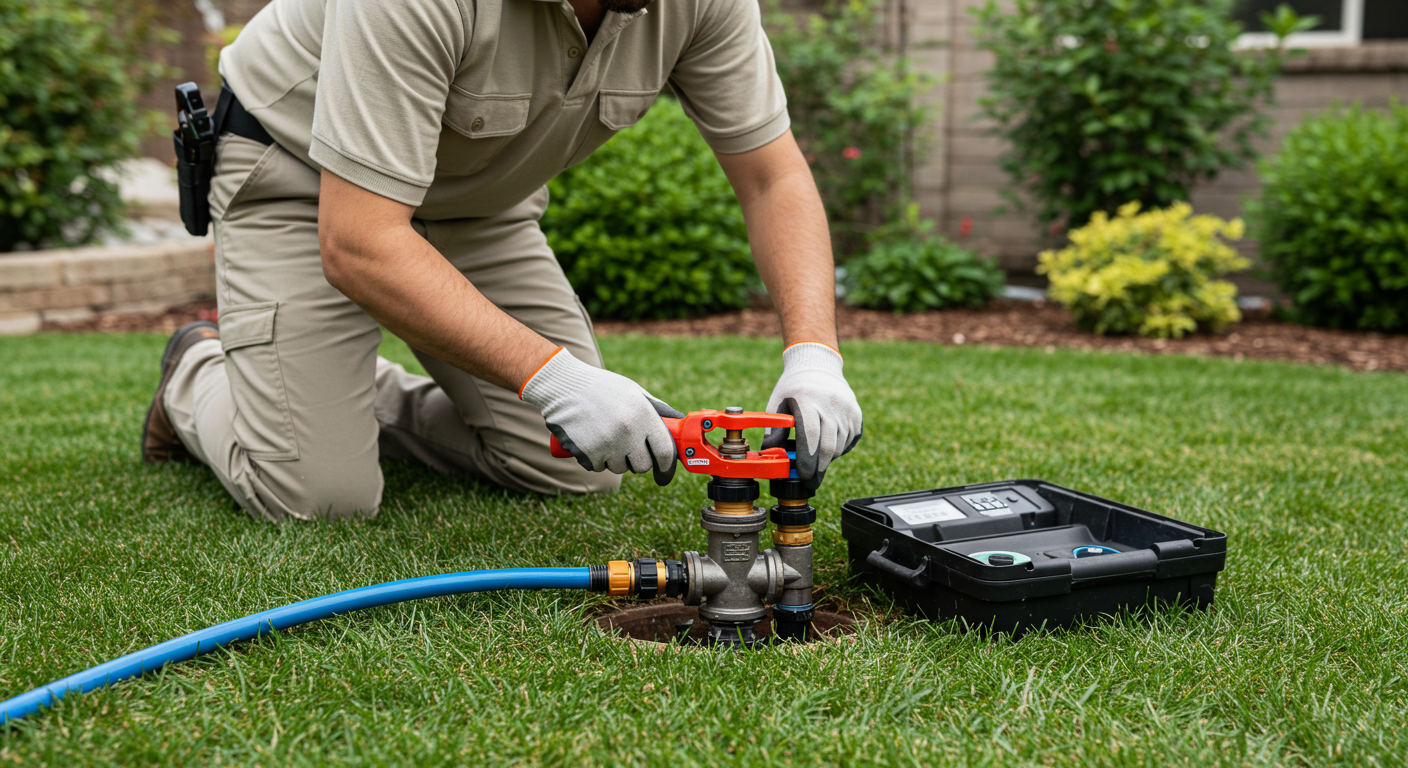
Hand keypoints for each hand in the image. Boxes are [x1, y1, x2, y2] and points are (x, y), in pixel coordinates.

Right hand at [520, 348, 681, 485]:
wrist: (563, 386)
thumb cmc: (602, 387)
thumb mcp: (634, 391)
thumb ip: (658, 408)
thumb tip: (679, 423)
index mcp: (644, 414)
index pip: (665, 451)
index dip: (667, 465)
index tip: (664, 469)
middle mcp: (628, 431)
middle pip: (643, 465)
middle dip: (638, 461)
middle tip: (628, 448)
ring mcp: (607, 444)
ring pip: (620, 468)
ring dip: (615, 460)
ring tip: (606, 438)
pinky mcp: (588, 454)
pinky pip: (599, 467)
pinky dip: (597, 459)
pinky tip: (591, 441)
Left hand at [761, 342, 861, 488]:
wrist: (818, 365)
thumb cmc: (793, 387)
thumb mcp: (777, 403)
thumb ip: (773, 429)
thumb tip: (770, 455)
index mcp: (808, 400)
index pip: (810, 436)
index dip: (807, 460)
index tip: (803, 476)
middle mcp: (831, 404)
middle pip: (827, 446)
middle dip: (818, 469)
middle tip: (810, 483)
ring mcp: (847, 409)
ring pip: (839, 446)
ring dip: (827, 460)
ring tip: (815, 464)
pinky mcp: (856, 414)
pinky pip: (849, 440)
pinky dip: (838, 450)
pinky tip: (827, 448)